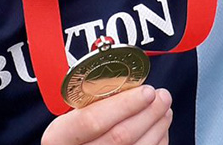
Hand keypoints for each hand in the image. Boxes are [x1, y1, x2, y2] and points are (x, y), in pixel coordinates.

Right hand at [41, 86, 172, 144]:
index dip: (124, 105)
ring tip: (164, 109)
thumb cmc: (74, 131)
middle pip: (120, 137)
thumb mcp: (70, 114)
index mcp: (58, 137)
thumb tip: (132, 83)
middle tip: (162, 95)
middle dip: (148, 113)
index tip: (146, 90)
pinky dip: (157, 141)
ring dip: (157, 126)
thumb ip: (92, 101)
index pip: (92, 120)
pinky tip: (158, 128)